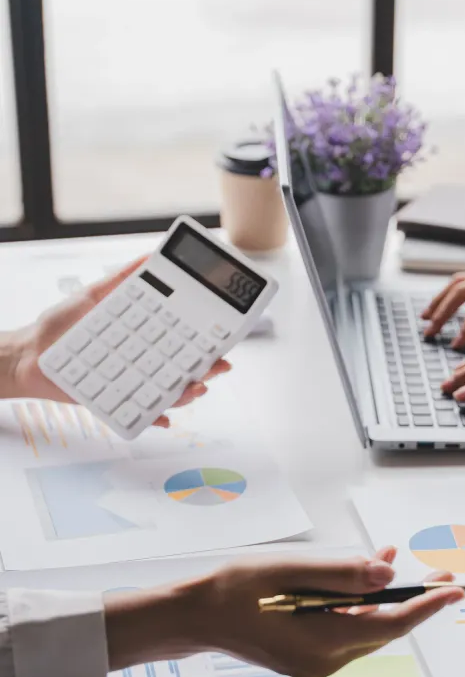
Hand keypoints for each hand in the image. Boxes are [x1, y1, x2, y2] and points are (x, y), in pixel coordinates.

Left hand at [3, 258, 230, 426]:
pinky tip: (164, 419)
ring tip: (195, 387)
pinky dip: (154, 420)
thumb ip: (122, 279)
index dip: (206, 339)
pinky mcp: (115, 404)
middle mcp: (143, 363)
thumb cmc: (61, 328)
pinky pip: (140, 417)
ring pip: (169, 393)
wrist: (28, 355)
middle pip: (184, 368)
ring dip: (188, 394)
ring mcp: (132, 384)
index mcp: (144, 337)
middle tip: (219, 364)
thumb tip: (148, 256)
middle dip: (208, 368)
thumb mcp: (94, 296)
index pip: (182, 338)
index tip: (223, 334)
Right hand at [105, 548, 464, 676]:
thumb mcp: (290, 570)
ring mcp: (317, 663)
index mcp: (321, 644)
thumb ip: (341, 573)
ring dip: (385, 598)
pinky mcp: (309, 655)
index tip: (455, 590)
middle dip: (414, 600)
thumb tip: (388, 573)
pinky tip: (366, 574)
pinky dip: (360, 604)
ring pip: (366, 628)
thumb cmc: (232, 590)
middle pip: (383, 629)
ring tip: (401, 561)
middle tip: (443, 574)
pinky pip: (347, 628)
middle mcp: (324, 662)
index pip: (390, 625)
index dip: (426, 606)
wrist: (194, 615)